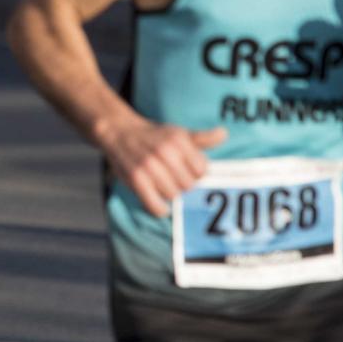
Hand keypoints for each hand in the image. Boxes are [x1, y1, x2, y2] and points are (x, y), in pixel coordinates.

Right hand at [98, 118, 227, 218]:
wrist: (119, 132)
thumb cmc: (154, 136)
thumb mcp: (178, 133)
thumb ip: (202, 138)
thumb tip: (223, 134)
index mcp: (178, 140)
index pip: (201, 170)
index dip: (196, 173)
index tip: (187, 170)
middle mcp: (164, 151)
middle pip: (188, 185)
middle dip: (183, 184)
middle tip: (173, 178)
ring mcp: (149, 166)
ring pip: (173, 195)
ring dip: (170, 194)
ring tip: (163, 186)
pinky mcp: (135, 179)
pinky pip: (155, 205)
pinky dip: (160, 209)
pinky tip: (160, 204)